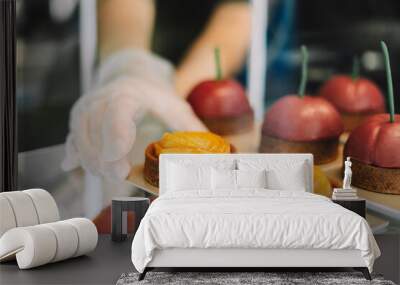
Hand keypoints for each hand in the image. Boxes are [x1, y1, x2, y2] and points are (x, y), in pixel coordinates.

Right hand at [62, 50, 206, 180]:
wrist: (130, 75)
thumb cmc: (155, 95)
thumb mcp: (177, 107)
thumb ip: (192, 130)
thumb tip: (215, 157)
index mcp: (126, 96)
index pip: (117, 117)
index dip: (117, 140)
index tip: (120, 166)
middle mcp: (100, 101)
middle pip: (95, 135)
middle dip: (105, 162)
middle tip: (120, 176)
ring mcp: (85, 110)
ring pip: (81, 141)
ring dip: (94, 163)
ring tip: (111, 173)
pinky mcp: (77, 120)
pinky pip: (72, 140)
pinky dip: (76, 155)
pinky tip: (71, 164)